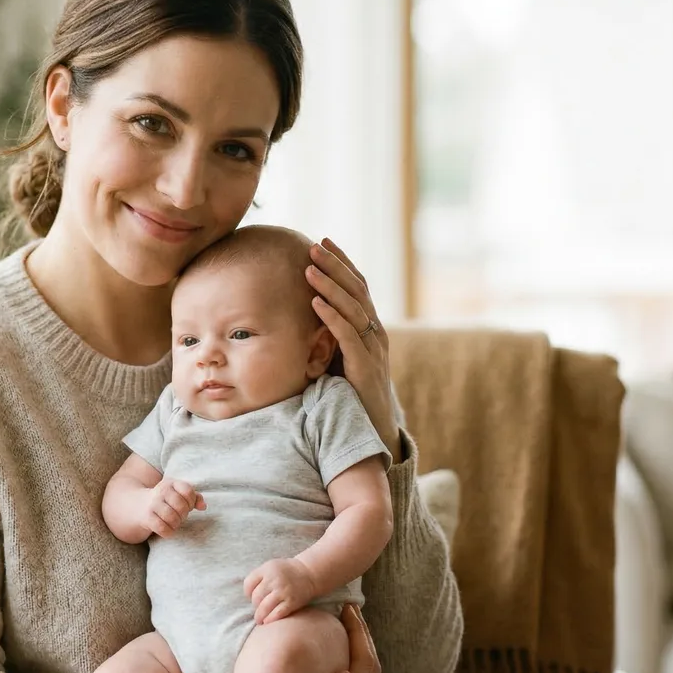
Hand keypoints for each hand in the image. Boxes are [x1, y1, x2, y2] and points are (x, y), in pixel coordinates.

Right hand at [140, 479, 203, 537]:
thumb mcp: (178, 493)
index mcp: (171, 483)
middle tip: (180, 516)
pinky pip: (163, 528)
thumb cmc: (165, 501)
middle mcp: (161, 491)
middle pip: (182, 506)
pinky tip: (167, 530)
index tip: (187, 506)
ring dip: (176, 524)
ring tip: (174, 523)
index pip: (188, 491)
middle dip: (184, 515)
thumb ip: (194, 497)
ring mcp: (153, 504)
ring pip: (172, 518)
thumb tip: (203, 507)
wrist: (138, 506)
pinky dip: (168, 532)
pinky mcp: (147, 517)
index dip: (191, 502)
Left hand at [243, 558, 320, 623]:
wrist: (309, 573)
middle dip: (255, 605)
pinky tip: (268, 622)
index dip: (247, 593)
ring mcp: (283, 591)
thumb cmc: (286, 572)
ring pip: (264, 607)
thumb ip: (259, 577)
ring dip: (259, 616)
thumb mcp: (270, 566)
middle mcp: (274, 579)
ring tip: (259, 620)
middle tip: (258, 608)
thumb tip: (247, 595)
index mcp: (267, 569)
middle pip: (256, 597)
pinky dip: (270, 619)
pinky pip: (277, 614)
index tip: (251, 597)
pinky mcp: (291, 602)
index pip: (248, 584)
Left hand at [307, 238, 398, 457]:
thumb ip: (327, 337)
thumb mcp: (339, 358)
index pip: (358, 287)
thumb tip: (297, 315)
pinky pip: (349, 336)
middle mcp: (376, 333)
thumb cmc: (350, 395)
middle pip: (357, 290)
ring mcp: (373, 349)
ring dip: (331, 285)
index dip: (342, 263)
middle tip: (315, 244)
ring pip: (354, 308)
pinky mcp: (365, 368)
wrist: (373, 432)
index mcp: (370, 328)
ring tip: (310, 266)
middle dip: (336, 265)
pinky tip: (315, 302)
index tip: (323, 241)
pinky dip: (332, 317)